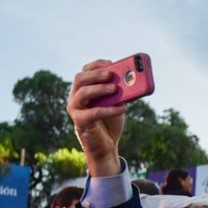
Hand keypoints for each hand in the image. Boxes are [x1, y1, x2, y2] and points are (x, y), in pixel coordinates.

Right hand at [66, 60, 127, 176]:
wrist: (106, 145)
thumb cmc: (110, 121)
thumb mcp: (117, 102)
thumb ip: (120, 91)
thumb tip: (132, 80)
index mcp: (83, 88)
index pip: (85, 71)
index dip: (97, 65)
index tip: (110, 62)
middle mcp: (75, 96)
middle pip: (80, 79)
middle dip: (96, 74)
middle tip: (111, 74)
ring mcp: (75, 109)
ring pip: (82, 93)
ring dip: (99, 88)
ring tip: (115, 89)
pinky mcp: (80, 122)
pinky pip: (92, 113)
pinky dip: (108, 110)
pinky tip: (123, 108)